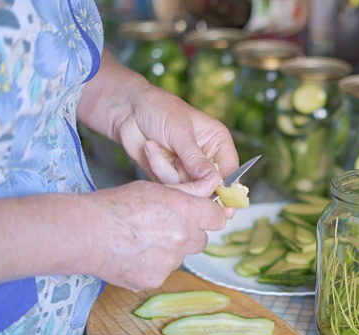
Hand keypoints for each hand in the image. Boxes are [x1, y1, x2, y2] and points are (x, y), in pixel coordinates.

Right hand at [83, 180, 226, 290]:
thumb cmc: (115, 205)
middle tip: (164, 226)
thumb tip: (212, 184)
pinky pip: (163, 272)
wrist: (84, 234)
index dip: (208, 215)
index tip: (200, 215)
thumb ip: (187, 191)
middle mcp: (183, 238)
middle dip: (189, 234)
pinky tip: (133, 254)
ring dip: (170, 250)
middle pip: (202, 240)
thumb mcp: (154, 188)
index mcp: (186, 212)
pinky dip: (152, 265)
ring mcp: (170, 262)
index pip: (217, 218)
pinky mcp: (155, 279)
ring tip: (142, 239)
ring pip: (181, 257)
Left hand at [118, 86, 238, 187]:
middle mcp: (206, 157)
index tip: (220, 201)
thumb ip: (196, 160)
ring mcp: (188, 168)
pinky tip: (150, 149)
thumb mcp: (180, 133)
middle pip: (210, 185)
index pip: (230, 170)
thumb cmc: (159, 110)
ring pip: (187, 188)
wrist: (128, 111)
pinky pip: (170, 186)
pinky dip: (157, 170)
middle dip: (191, 182)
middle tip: (175, 168)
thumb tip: (214, 181)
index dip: (227, 187)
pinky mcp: (170, 175)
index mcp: (218, 142)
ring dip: (167, 171)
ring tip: (153, 146)